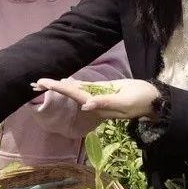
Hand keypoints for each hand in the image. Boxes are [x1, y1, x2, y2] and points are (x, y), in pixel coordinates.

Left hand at [32, 78, 159, 120]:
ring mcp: (98, 96)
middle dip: (52, 88)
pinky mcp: (104, 90)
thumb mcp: (125, 102)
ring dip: (59, 86)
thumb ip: (106, 103)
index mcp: (98, 104)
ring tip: (42, 83)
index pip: (74, 94)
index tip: (43, 83)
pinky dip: (72, 84)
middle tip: (34, 82)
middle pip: (70, 93)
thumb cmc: (141, 100)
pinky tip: (64, 82)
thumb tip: (86, 105)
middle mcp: (94, 101)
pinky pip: (85, 87)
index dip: (58, 88)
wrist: (154, 100)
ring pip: (75, 90)